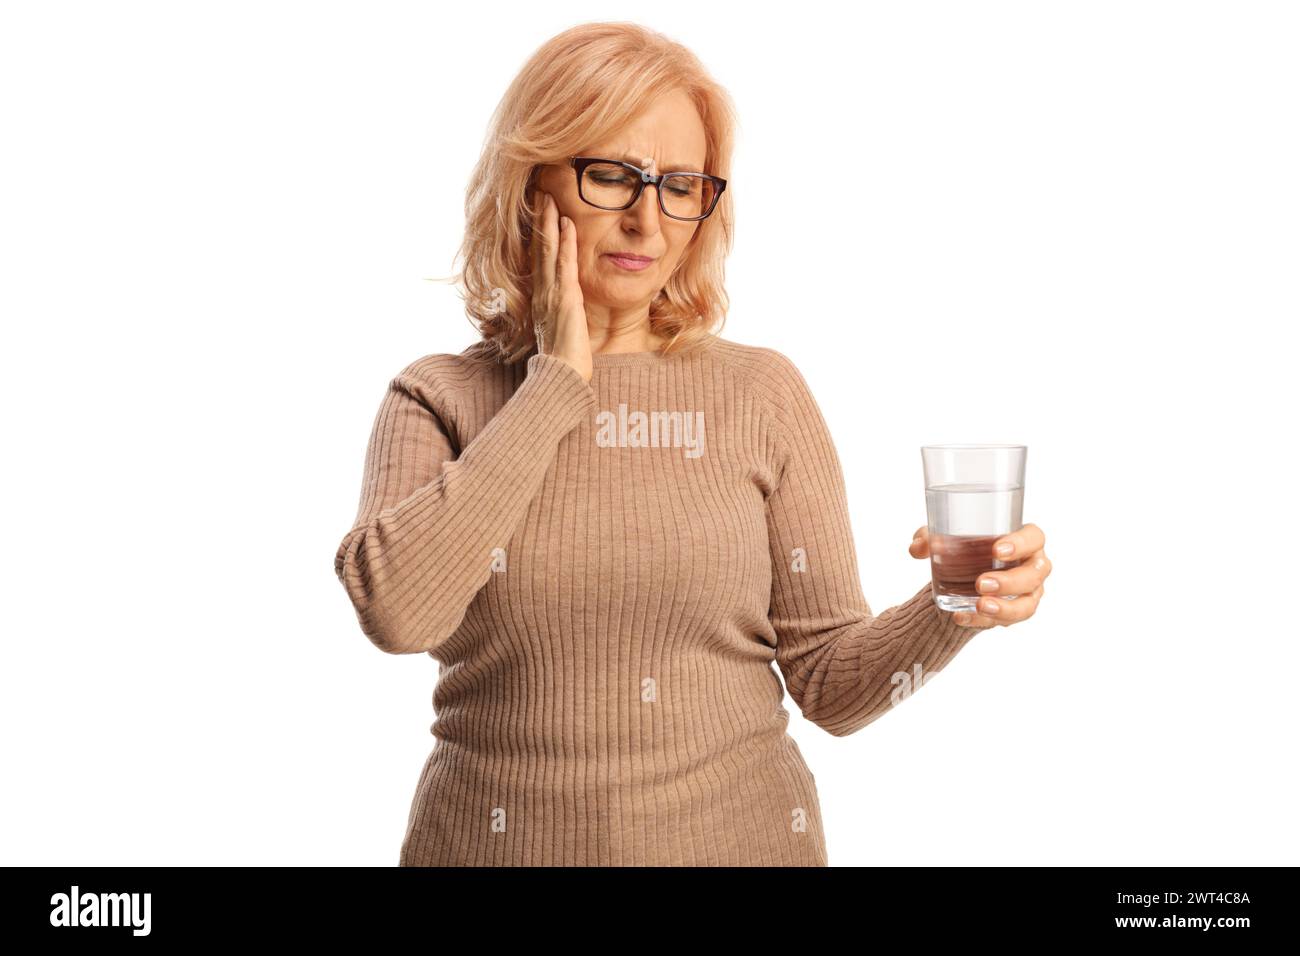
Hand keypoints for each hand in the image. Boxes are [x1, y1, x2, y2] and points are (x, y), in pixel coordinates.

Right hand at [529, 191, 592, 382]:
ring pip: (548, 251)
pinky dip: (564, 242)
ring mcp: (551, 294)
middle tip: (540, 192)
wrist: (561, 377)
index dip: (538, 235)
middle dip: (540, 219)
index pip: (538, 260)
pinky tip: (566, 224)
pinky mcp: (565, 299)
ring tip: (549, 197)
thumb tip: (561, 310)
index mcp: (541, 299)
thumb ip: (558, 317)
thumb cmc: (563, 361)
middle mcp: (542, 293)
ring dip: (549, 222)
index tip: (540, 213)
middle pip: (539, 248)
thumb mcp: (559, 333)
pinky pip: (564, 264)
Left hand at [909, 523, 1050, 628]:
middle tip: (981, 583)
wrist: (965, 575)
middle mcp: (1032, 566)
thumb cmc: (967, 548)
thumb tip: (917, 548)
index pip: (1034, 538)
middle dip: (1009, 581)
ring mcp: (1028, 592)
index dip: (1021, 544)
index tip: (996, 550)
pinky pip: (1005, 621)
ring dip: (1004, 607)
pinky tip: (961, 617)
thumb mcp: (947, 538)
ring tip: (979, 605)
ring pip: (1026, 604)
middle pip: (1033, 574)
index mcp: (1025, 540)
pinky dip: (982, 620)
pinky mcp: (1015, 612)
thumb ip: (930, 538)